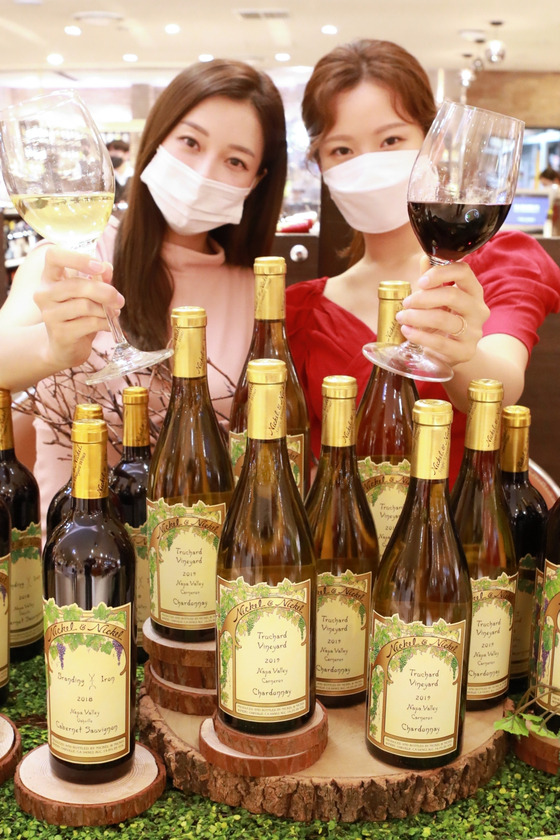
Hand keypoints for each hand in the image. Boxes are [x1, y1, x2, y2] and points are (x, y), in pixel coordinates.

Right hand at [33, 245, 124, 370]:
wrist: (64, 346)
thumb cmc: (77, 314)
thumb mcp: (87, 293)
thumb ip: (97, 278)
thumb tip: (107, 267)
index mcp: (49, 277)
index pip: (54, 255)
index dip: (77, 258)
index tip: (99, 266)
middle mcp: (44, 294)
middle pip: (75, 285)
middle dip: (104, 291)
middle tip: (119, 299)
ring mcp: (49, 315)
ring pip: (84, 306)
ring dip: (105, 309)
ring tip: (114, 312)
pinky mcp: (60, 333)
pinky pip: (89, 323)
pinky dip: (105, 323)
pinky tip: (109, 324)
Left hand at [395, 255, 489, 366]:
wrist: (454, 353)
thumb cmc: (444, 319)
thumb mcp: (438, 299)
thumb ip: (432, 280)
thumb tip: (425, 257)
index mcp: (473, 291)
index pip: (464, 272)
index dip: (441, 273)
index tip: (421, 281)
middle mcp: (478, 309)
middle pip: (453, 295)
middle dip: (423, 298)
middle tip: (406, 303)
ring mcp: (474, 331)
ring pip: (444, 319)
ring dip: (417, 317)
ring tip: (402, 317)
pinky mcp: (465, 351)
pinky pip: (440, 342)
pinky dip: (419, 336)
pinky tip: (407, 331)